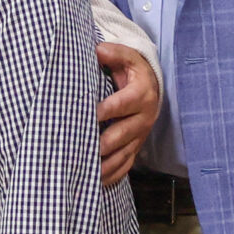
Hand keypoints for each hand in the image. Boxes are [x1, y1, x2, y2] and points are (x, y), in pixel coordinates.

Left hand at [94, 43, 159, 186]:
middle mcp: (143, 117)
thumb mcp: (127, 57)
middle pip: (122, 134)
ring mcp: (140, 135)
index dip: (106, 110)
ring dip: (106, 164)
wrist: (151, 85)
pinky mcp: (136, 146)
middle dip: (103, 144)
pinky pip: (127, 164)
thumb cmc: (132, 70)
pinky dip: (113, 174)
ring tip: (86, 171)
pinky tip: (97, 182)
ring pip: (124, 154)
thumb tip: (98, 50)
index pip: (122, 104)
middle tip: (82, 150)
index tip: (89, 115)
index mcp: (140, 94)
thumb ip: (113, 53)